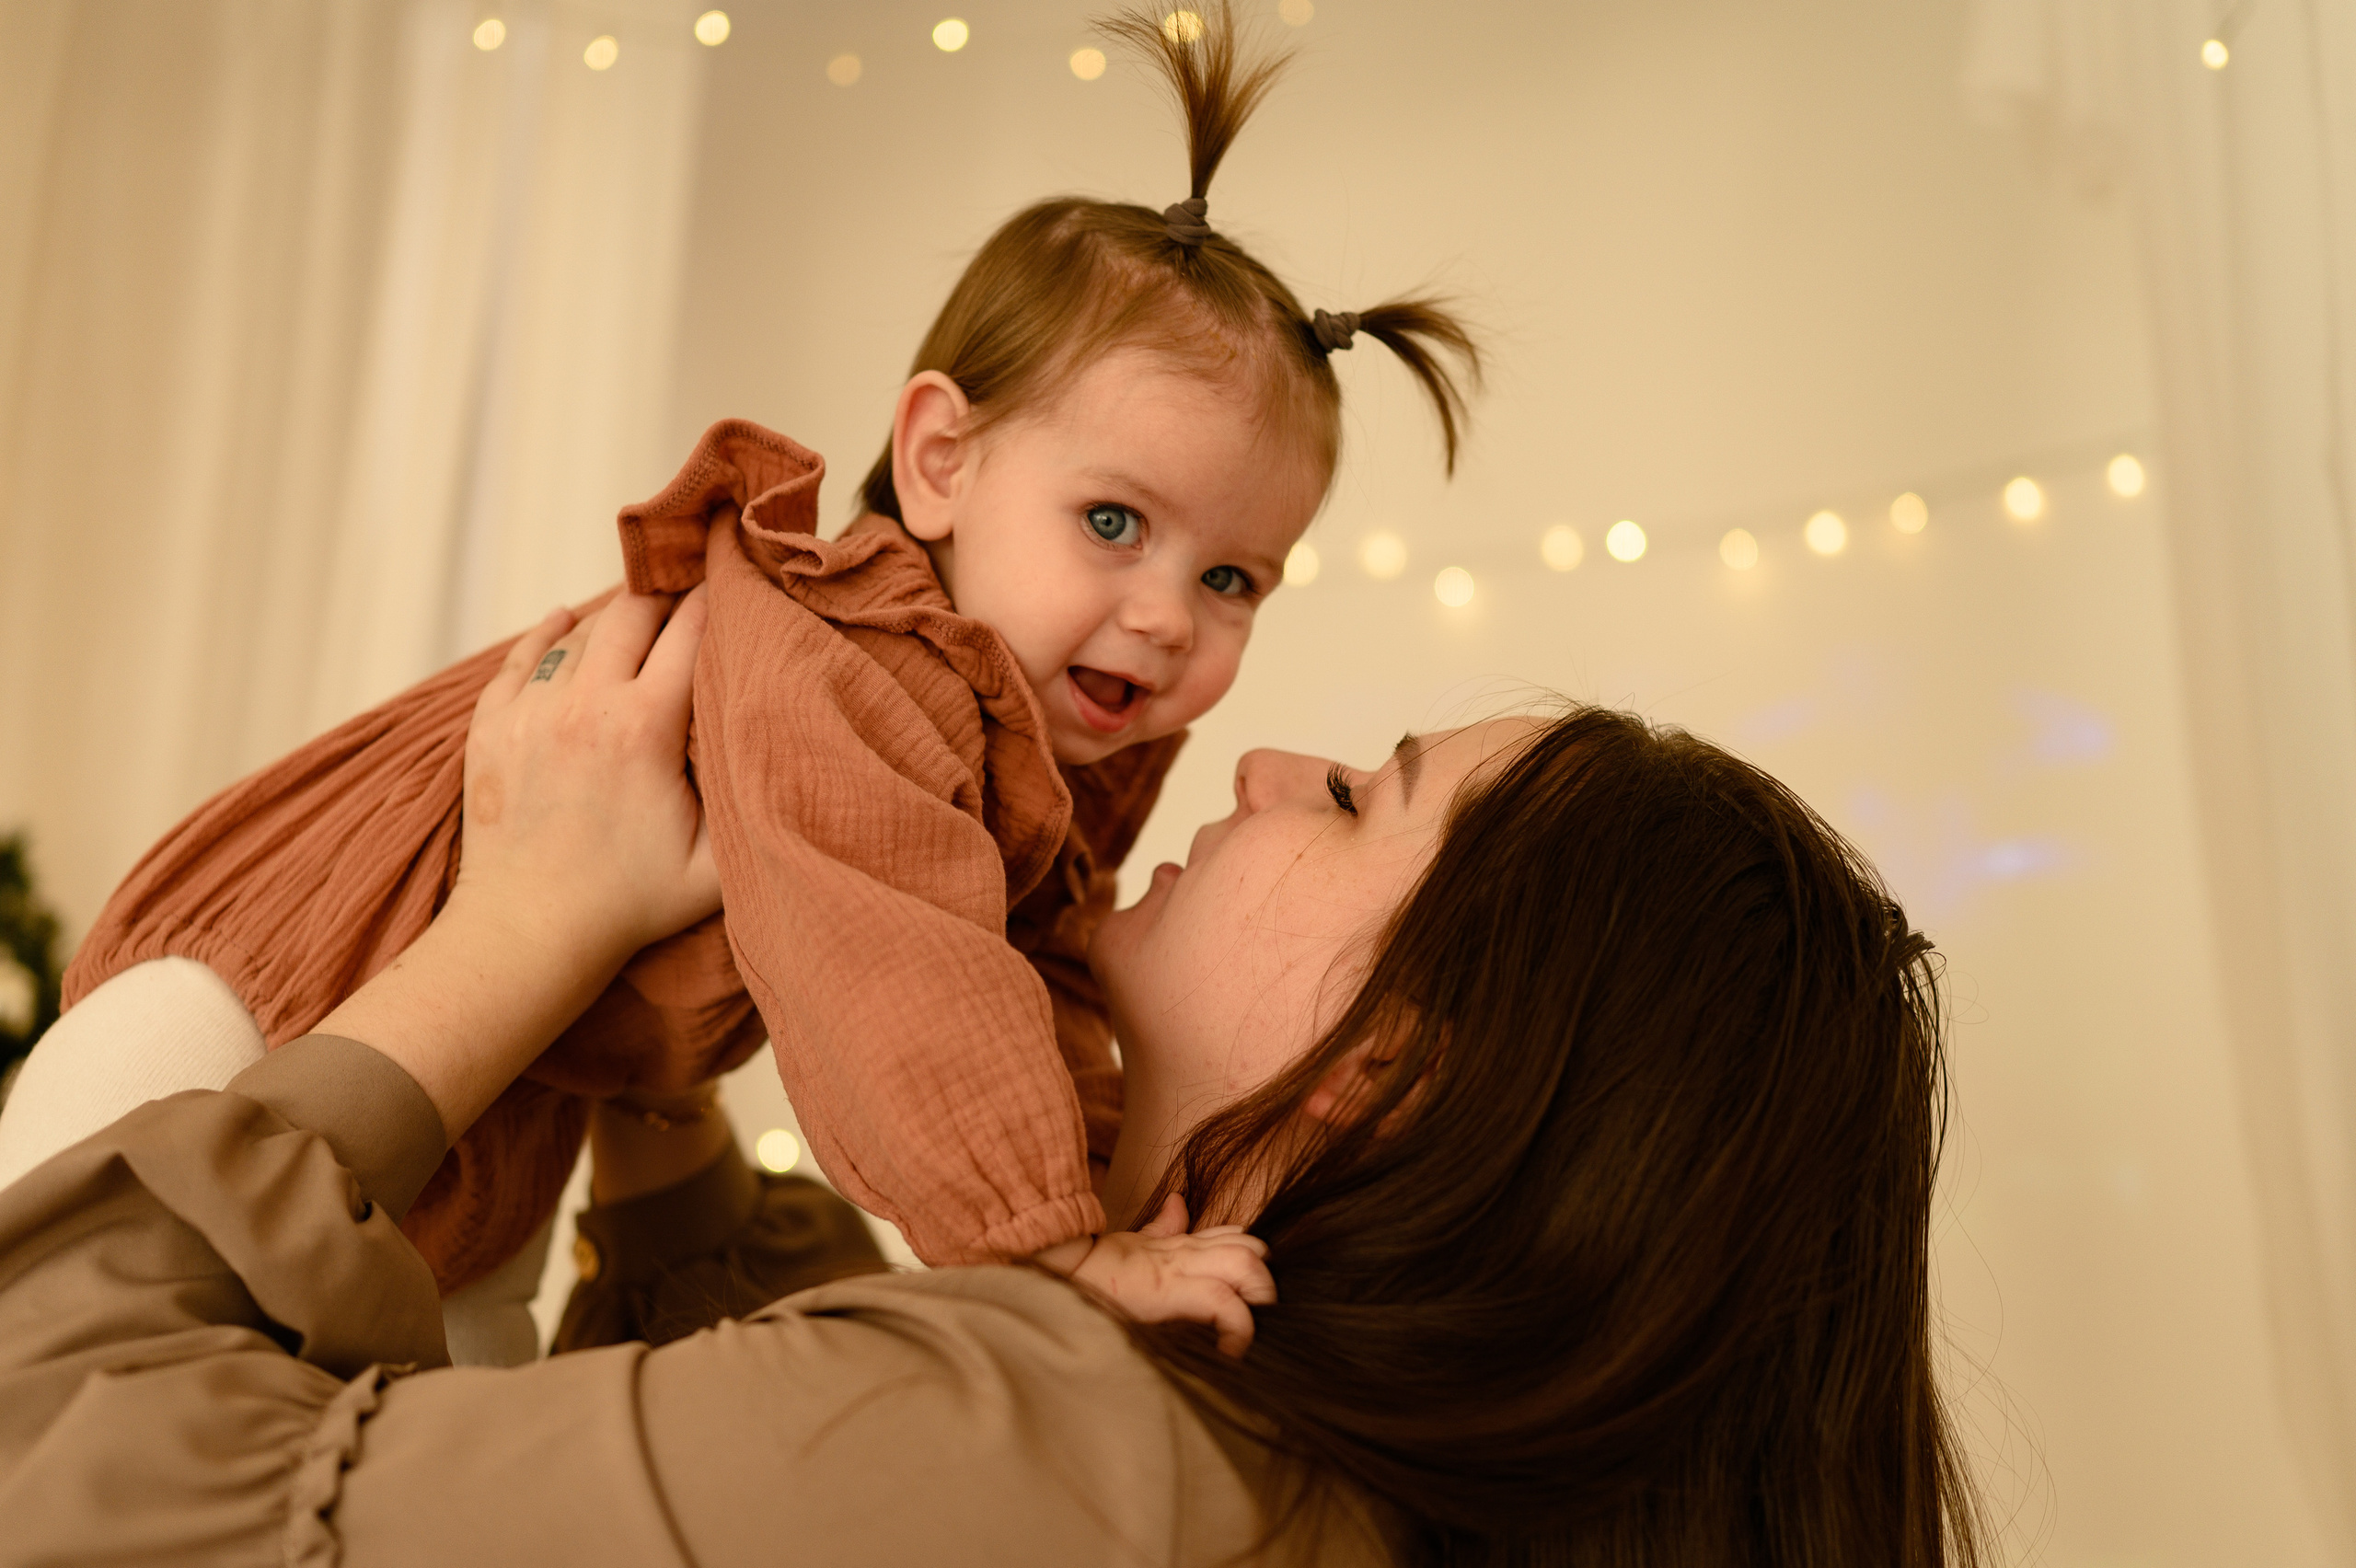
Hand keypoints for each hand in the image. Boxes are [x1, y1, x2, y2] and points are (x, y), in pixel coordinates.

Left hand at [317, 588, 718, 1142]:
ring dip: (615, 615)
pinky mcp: (491, 728)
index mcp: (643, 728)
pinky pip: (521, 657)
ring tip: (643, 605)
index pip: (689, 632)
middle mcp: (583, 705)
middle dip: (667, 590)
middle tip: (692, 580)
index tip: (736, 577)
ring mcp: (529, 712)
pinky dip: (549, 633)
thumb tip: (789, 750)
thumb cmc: (630, 905)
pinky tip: (567, 620)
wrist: (528, 933)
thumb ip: (753, 801)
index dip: (717, 599)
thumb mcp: (716, 865)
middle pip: (632, 611)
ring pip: (578, 631)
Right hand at [1062, 1194, 1276, 1357]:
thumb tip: (1179, 1202)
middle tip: (1256, 1316)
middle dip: (1266, 1279)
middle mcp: (1186, 1252)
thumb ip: (1160, 1226)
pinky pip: (1223, 1303)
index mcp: (1179, 1244)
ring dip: (1259, 1296)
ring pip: (1247, 1265)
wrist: (1056, 1273)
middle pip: (1252, 1246)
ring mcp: (1179, 1269)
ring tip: (1249, 1329)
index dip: (1253, 1257)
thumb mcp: (1132, 1243)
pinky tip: (1230, 1349)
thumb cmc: (1090, 1269)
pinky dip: (1238, 1327)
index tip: (1252, 1293)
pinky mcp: (1169, 1292)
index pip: (1234, 1236)